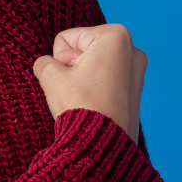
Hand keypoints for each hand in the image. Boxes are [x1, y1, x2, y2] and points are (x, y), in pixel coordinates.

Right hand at [31, 23, 144, 144]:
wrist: (100, 145)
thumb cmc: (81, 105)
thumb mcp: (51, 77)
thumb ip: (44, 62)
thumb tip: (47, 65)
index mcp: (115, 35)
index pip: (66, 39)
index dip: (60, 60)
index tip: (71, 78)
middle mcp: (132, 48)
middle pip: (81, 50)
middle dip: (73, 68)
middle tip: (78, 89)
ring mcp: (137, 70)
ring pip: (92, 66)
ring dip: (83, 79)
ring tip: (87, 98)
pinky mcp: (136, 89)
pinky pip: (104, 81)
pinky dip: (96, 89)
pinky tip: (95, 104)